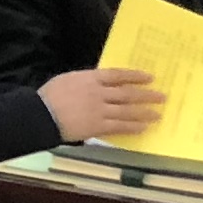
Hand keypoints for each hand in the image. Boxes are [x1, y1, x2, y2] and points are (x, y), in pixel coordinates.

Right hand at [41, 66, 158, 142]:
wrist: (40, 115)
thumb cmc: (49, 95)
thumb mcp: (68, 80)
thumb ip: (86, 81)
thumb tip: (102, 83)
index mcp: (90, 78)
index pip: (118, 75)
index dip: (135, 76)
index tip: (149, 77)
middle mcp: (99, 93)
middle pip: (128, 93)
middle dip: (146, 95)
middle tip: (162, 97)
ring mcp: (100, 110)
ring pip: (127, 111)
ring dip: (144, 112)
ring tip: (158, 114)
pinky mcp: (97, 126)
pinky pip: (119, 127)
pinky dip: (132, 127)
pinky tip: (143, 128)